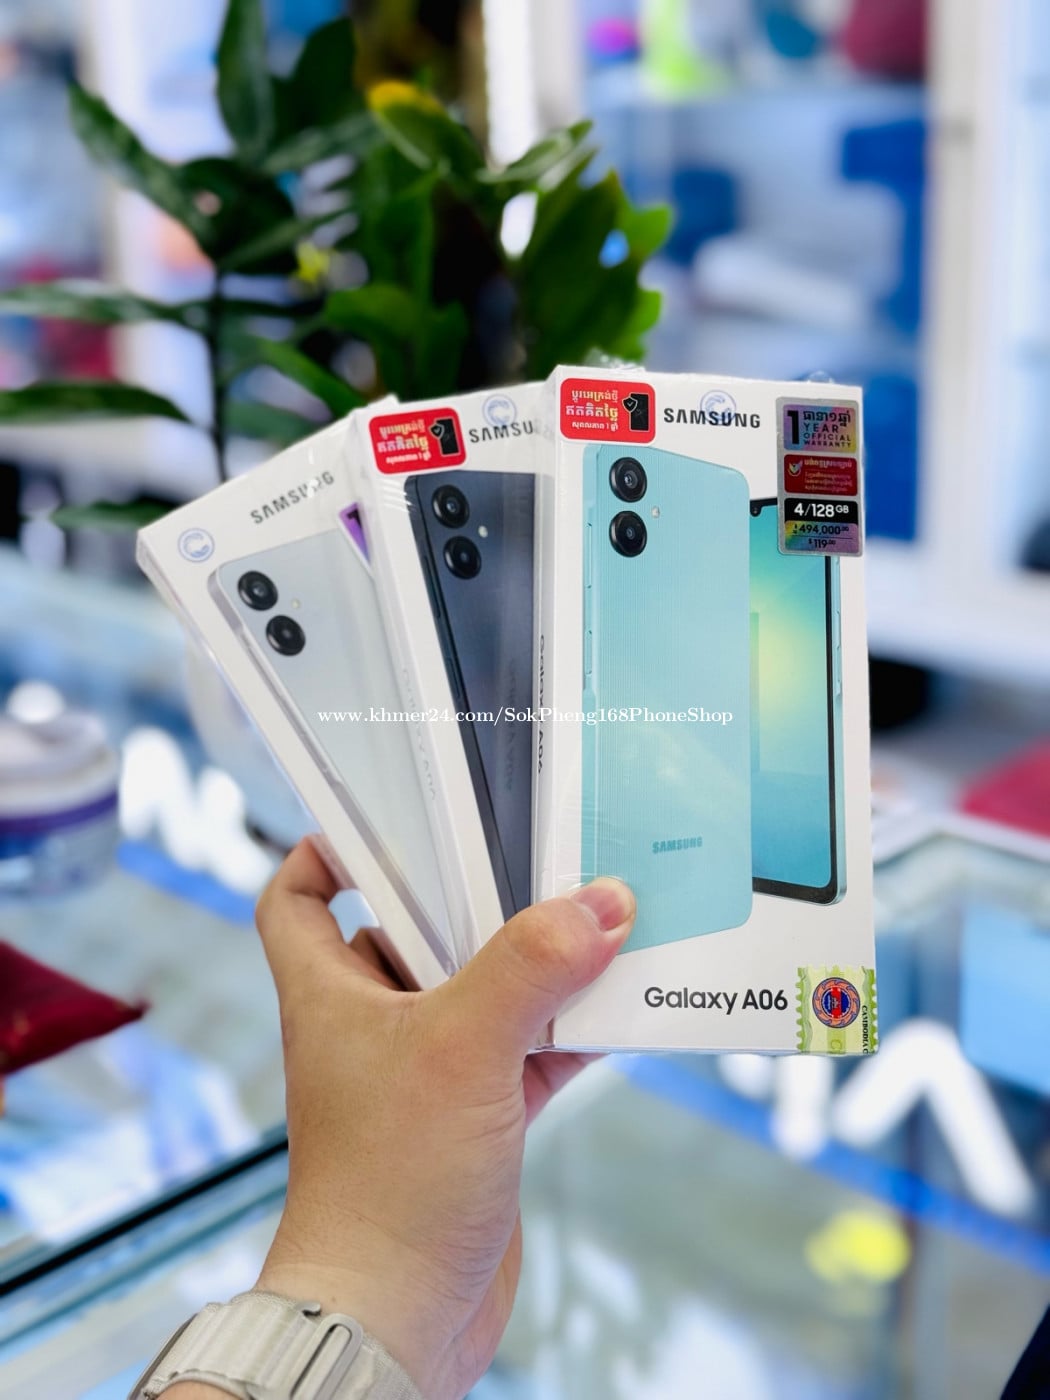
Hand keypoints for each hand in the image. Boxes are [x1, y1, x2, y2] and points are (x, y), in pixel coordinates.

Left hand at [179, 840, 634, 1399]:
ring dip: (537, 968)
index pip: (297, 900)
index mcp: (333, 994)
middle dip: (477, 900)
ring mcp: (426, 1074)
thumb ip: (530, 969)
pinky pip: (526, 1054)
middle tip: (540, 858)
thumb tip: (600, 904)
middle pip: (416, 932)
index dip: (326, 851)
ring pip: (484, 993)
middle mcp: (374, 1025)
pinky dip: (568, 1033)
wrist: (399, 1317)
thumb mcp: (460, 1048)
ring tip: (600, 923)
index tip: (385, 821)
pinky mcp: (474, 1120)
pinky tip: (617, 1011)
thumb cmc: (387, 1182)